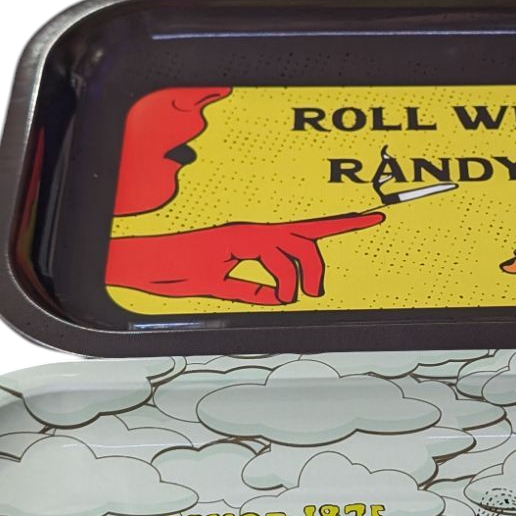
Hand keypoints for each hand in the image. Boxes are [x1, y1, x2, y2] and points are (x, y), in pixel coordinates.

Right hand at [107, 212, 382, 305]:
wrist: (142, 264)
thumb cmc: (173, 270)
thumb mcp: (221, 286)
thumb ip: (250, 289)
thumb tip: (275, 298)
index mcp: (253, 237)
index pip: (305, 227)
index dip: (342, 223)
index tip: (372, 218)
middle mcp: (252, 231)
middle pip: (306, 238)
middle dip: (319, 267)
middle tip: (314, 291)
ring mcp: (243, 236)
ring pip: (293, 251)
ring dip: (296, 280)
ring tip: (288, 297)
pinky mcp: (231, 246)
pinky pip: (271, 263)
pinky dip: (276, 285)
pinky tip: (271, 296)